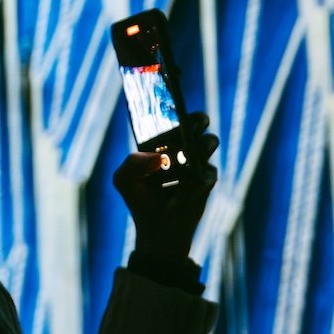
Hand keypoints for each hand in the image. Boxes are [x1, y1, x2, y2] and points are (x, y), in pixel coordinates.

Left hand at [112, 111, 218, 260]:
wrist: (157, 232)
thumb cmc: (140, 201)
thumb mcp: (124, 180)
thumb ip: (132, 163)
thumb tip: (158, 158)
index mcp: (164, 142)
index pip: (173, 116)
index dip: (174, 106)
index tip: (172, 101)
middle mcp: (183, 148)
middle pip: (198, 121)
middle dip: (195, 119)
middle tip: (185, 127)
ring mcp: (197, 164)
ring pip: (209, 141)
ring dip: (197, 147)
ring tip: (181, 161)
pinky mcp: (206, 182)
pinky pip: (208, 171)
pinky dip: (195, 181)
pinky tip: (181, 194)